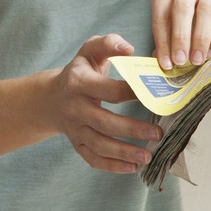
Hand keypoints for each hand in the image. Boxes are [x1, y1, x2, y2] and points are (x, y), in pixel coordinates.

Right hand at [46, 34, 161, 174]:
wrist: (52, 98)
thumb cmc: (81, 71)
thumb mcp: (90, 50)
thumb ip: (109, 43)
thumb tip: (130, 49)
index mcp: (79, 82)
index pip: (109, 90)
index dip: (133, 93)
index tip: (155, 95)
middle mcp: (75, 107)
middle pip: (105, 122)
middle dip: (133, 129)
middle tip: (158, 133)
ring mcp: (75, 128)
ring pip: (99, 145)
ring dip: (125, 152)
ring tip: (148, 155)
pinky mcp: (77, 144)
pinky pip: (93, 159)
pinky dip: (112, 166)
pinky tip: (132, 167)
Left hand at [152, 0, 210, 69]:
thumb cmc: (195, 29)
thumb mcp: (177, 35)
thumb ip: (167, 44)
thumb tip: (160, 60)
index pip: (161, 11)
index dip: (161, 38)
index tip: (165, 62)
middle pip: (182, 6)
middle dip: (179, 36)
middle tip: (179, 60)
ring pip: (205, 9)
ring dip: (199, 38)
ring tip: (196, 60)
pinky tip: (210, 53)